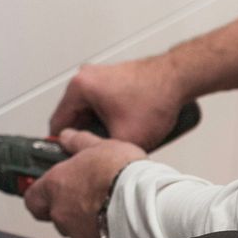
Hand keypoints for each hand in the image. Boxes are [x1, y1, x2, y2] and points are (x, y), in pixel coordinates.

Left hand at [24, 129, 145, 237]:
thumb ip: (79, 142)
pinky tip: (113, 214)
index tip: (45, 187)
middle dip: (63, 205)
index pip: (31, 197)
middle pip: (52, 213)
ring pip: (72, 226)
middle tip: (79, 193)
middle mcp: (61, 211)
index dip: (38, 193)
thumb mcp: (100, 145)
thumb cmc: (120, 173)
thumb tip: (67, 136)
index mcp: (55, 185)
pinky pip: (92, 236)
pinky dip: (99, 227)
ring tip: (104, 201)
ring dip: (83, 216)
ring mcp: (77, 230)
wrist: (141, 201)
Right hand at [48, 56, 188, 148]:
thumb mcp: (123, 138)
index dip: (61, 146)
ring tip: (114, 140)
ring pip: (89, 111)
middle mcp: (86, 77)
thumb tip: (89, 160)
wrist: (180, 78)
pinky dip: (109, 117)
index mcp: (79, 87)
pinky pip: (102, 103)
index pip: (57, 123)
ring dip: (99, 127)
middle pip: (74, 117)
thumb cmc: (156, 97)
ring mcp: (101, 76)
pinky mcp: (114, 79)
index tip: (68, 157)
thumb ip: (98, 151)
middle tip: (97, 152)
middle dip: (85, 136)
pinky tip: (124, 129)